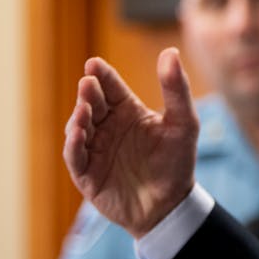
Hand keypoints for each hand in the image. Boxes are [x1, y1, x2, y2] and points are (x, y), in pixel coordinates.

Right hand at [62, 48, 198, 237]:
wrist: (171, 206)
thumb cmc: (177, 163)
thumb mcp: (183, 124)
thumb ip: (177, 90)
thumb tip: (170, 52)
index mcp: (127, 112)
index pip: (110, 88)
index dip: (101, 75)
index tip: (94, 64)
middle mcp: (107, 127)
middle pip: (92, 104)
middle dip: (88, 93)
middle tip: (88, 83)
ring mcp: (95, 150)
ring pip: (78, 128)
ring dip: (78, 117)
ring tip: (84, 108)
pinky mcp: (87, 174)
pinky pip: (75, 157)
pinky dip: (74, 145)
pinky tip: (78, 133)